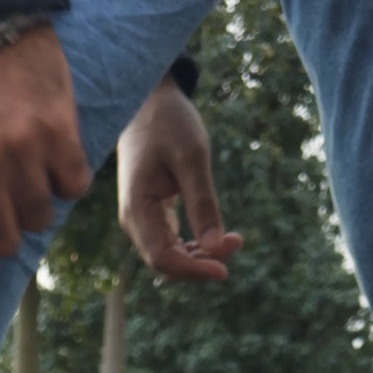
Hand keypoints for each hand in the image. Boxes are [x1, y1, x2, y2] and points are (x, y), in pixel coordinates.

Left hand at [0, 24, 92, 261]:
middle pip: (5, 241)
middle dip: (8, 231)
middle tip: (10, 207)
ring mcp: (24, 151)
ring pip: (42, 218)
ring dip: (38, 204)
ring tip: (32, 175)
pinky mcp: (59, 132)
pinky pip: (74, 186)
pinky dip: (68, 180)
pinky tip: (57, 158)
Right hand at [116, 75, 242, 280]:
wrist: (148, 102)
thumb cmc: (168, 124)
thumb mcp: (191, 158)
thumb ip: (202, 203)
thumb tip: (216, 246)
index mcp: (137, 208)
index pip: (162, 258)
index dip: (194, 270)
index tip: (226, 269)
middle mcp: (134, 221)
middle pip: (167, 263)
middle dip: (202, 263)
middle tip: (238, 239)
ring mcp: (142, 220)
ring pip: (170, 257)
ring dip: (202, 257)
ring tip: (234, 238)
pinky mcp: (152, 216)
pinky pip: (172, 244)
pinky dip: (196, 247)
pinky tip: (219, 236)